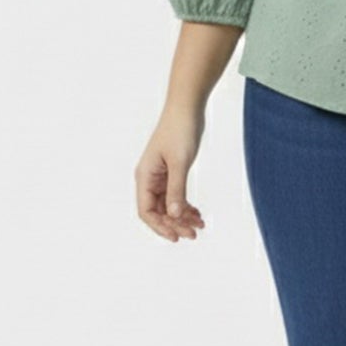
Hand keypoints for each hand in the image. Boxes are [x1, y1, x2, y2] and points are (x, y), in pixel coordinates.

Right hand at [135, 103, 207, 241]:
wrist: (187, 108)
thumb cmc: (180, 130)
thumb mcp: (180, 162)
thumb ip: (177, 189)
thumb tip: (175, 215)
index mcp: (145, 176)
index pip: (146, 211)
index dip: (160, 226)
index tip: (177, 236)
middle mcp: (149, 178)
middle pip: (158, 211)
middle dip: (175, 224)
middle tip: (194, 234)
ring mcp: (160, 175)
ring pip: (168, 205)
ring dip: (182, 217)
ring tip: (199, 226)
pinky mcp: (171, 171)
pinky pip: (175, 195)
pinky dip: (185, 206)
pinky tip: (197, 213)